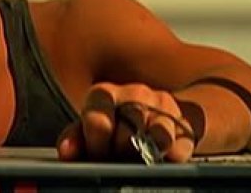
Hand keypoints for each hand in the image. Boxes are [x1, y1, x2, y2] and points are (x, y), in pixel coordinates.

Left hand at [57, 82, 195, 162]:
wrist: (154, 114)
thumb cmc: (112, 124)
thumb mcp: (87, 129)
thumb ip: (74, 139)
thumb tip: (66, 152)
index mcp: (104, 94)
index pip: (99, 122)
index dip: (97, 145)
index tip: (98, 153)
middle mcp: (134, 93)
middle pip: (127, 135)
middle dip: (120, 152)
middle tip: (118, 156)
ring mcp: (161, 106)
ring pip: (156, 139)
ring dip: (145, 154)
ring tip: (137, 156)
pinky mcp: (184, 123)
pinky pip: (178, 148)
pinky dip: (168, 158)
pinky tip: (159, 156)